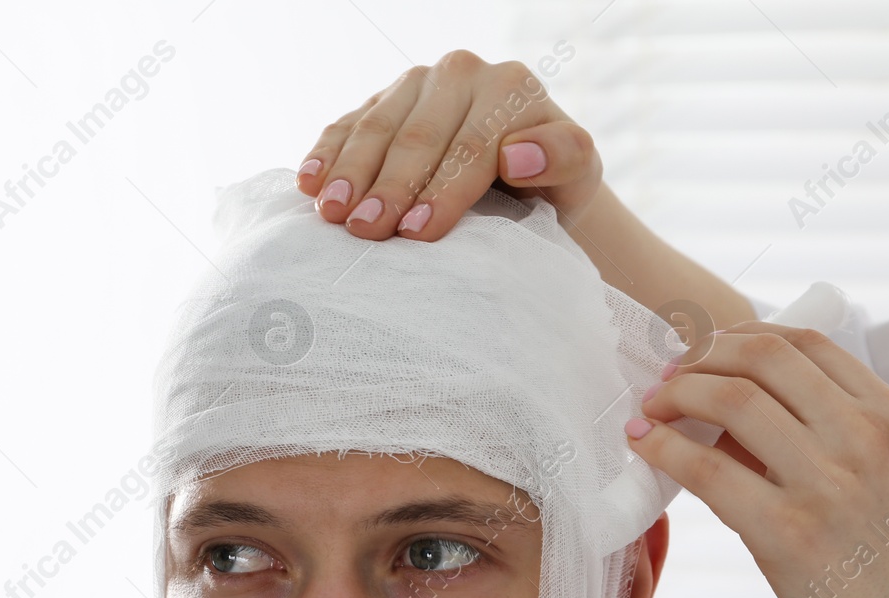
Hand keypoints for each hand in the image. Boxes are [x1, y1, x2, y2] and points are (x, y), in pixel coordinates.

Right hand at [294, 49, 602, 241]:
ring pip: (378, 126)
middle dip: (389, 186)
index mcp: (510, 87)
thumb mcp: (579, 174)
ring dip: (350, 172)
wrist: (527, 177)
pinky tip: (309, 184)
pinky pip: (348, 123)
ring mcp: (416, 83)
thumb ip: (565, 156)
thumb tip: (518, 155)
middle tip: (365, 231)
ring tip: (331, 214)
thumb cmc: (554, 184)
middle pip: (419, 135)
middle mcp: (461, 74)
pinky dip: (326, 154)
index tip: (419, 232)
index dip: (443, 190)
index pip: (471, 144)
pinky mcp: (383, 100)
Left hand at [628, 323, 888, 597]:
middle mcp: (867, 437)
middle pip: (762, 356)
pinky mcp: (789, 534)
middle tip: (666, 379)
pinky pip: (706, 469)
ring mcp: (829, 483)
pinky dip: (663, 448)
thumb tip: (734, 422)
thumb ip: (834, 443)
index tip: (706, 355)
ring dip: (674, 395)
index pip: (805, 342)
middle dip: (700, 356)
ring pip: (731, 398)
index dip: (739, 337)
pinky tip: (644, 448)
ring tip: (650, 411)